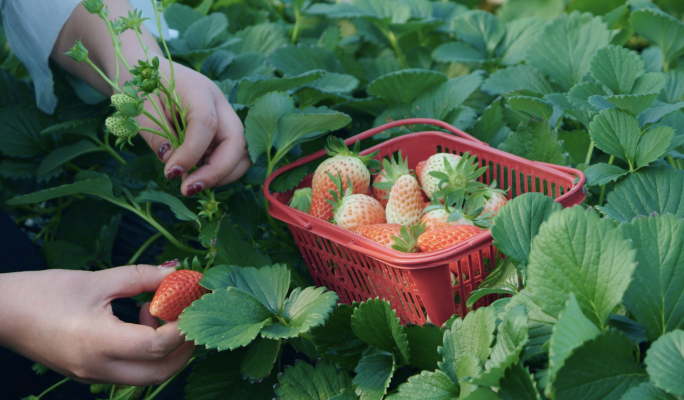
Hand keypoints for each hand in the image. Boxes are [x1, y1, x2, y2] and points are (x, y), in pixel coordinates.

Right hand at [0, 263, 193, 384]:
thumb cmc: (45, 292)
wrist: (3, 313)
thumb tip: (177, 272)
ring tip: (156, 312)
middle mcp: (98, 367)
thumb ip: (141, 277)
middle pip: (159, 372)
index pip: (157, 346)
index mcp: (99, 342)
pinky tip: (140, 322)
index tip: (193, 303)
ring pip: (146, 376)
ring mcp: (93, 376)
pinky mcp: (89, 374)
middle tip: (189, 314)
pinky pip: (130, 372)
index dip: (182, 326)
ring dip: (166, 351)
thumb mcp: (98, 279)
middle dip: (184, 347)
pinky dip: (147, 353)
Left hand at [137, 60, 250, 195]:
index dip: (191, 153)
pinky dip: (215, 172)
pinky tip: (192, 174)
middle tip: (188, 188)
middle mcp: (220, 104)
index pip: (206, 123)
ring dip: (221, 175)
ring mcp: (224, 119)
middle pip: (237, 142)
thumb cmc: (141, 87)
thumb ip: (157, 137)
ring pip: (240, 155)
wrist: (145, 72)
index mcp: (199, 90)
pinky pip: (229, 158)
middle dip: (217, 172)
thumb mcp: (140, 110)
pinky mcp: (221, 133)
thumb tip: (174, 167)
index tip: (170, 173)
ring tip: (190, 183)